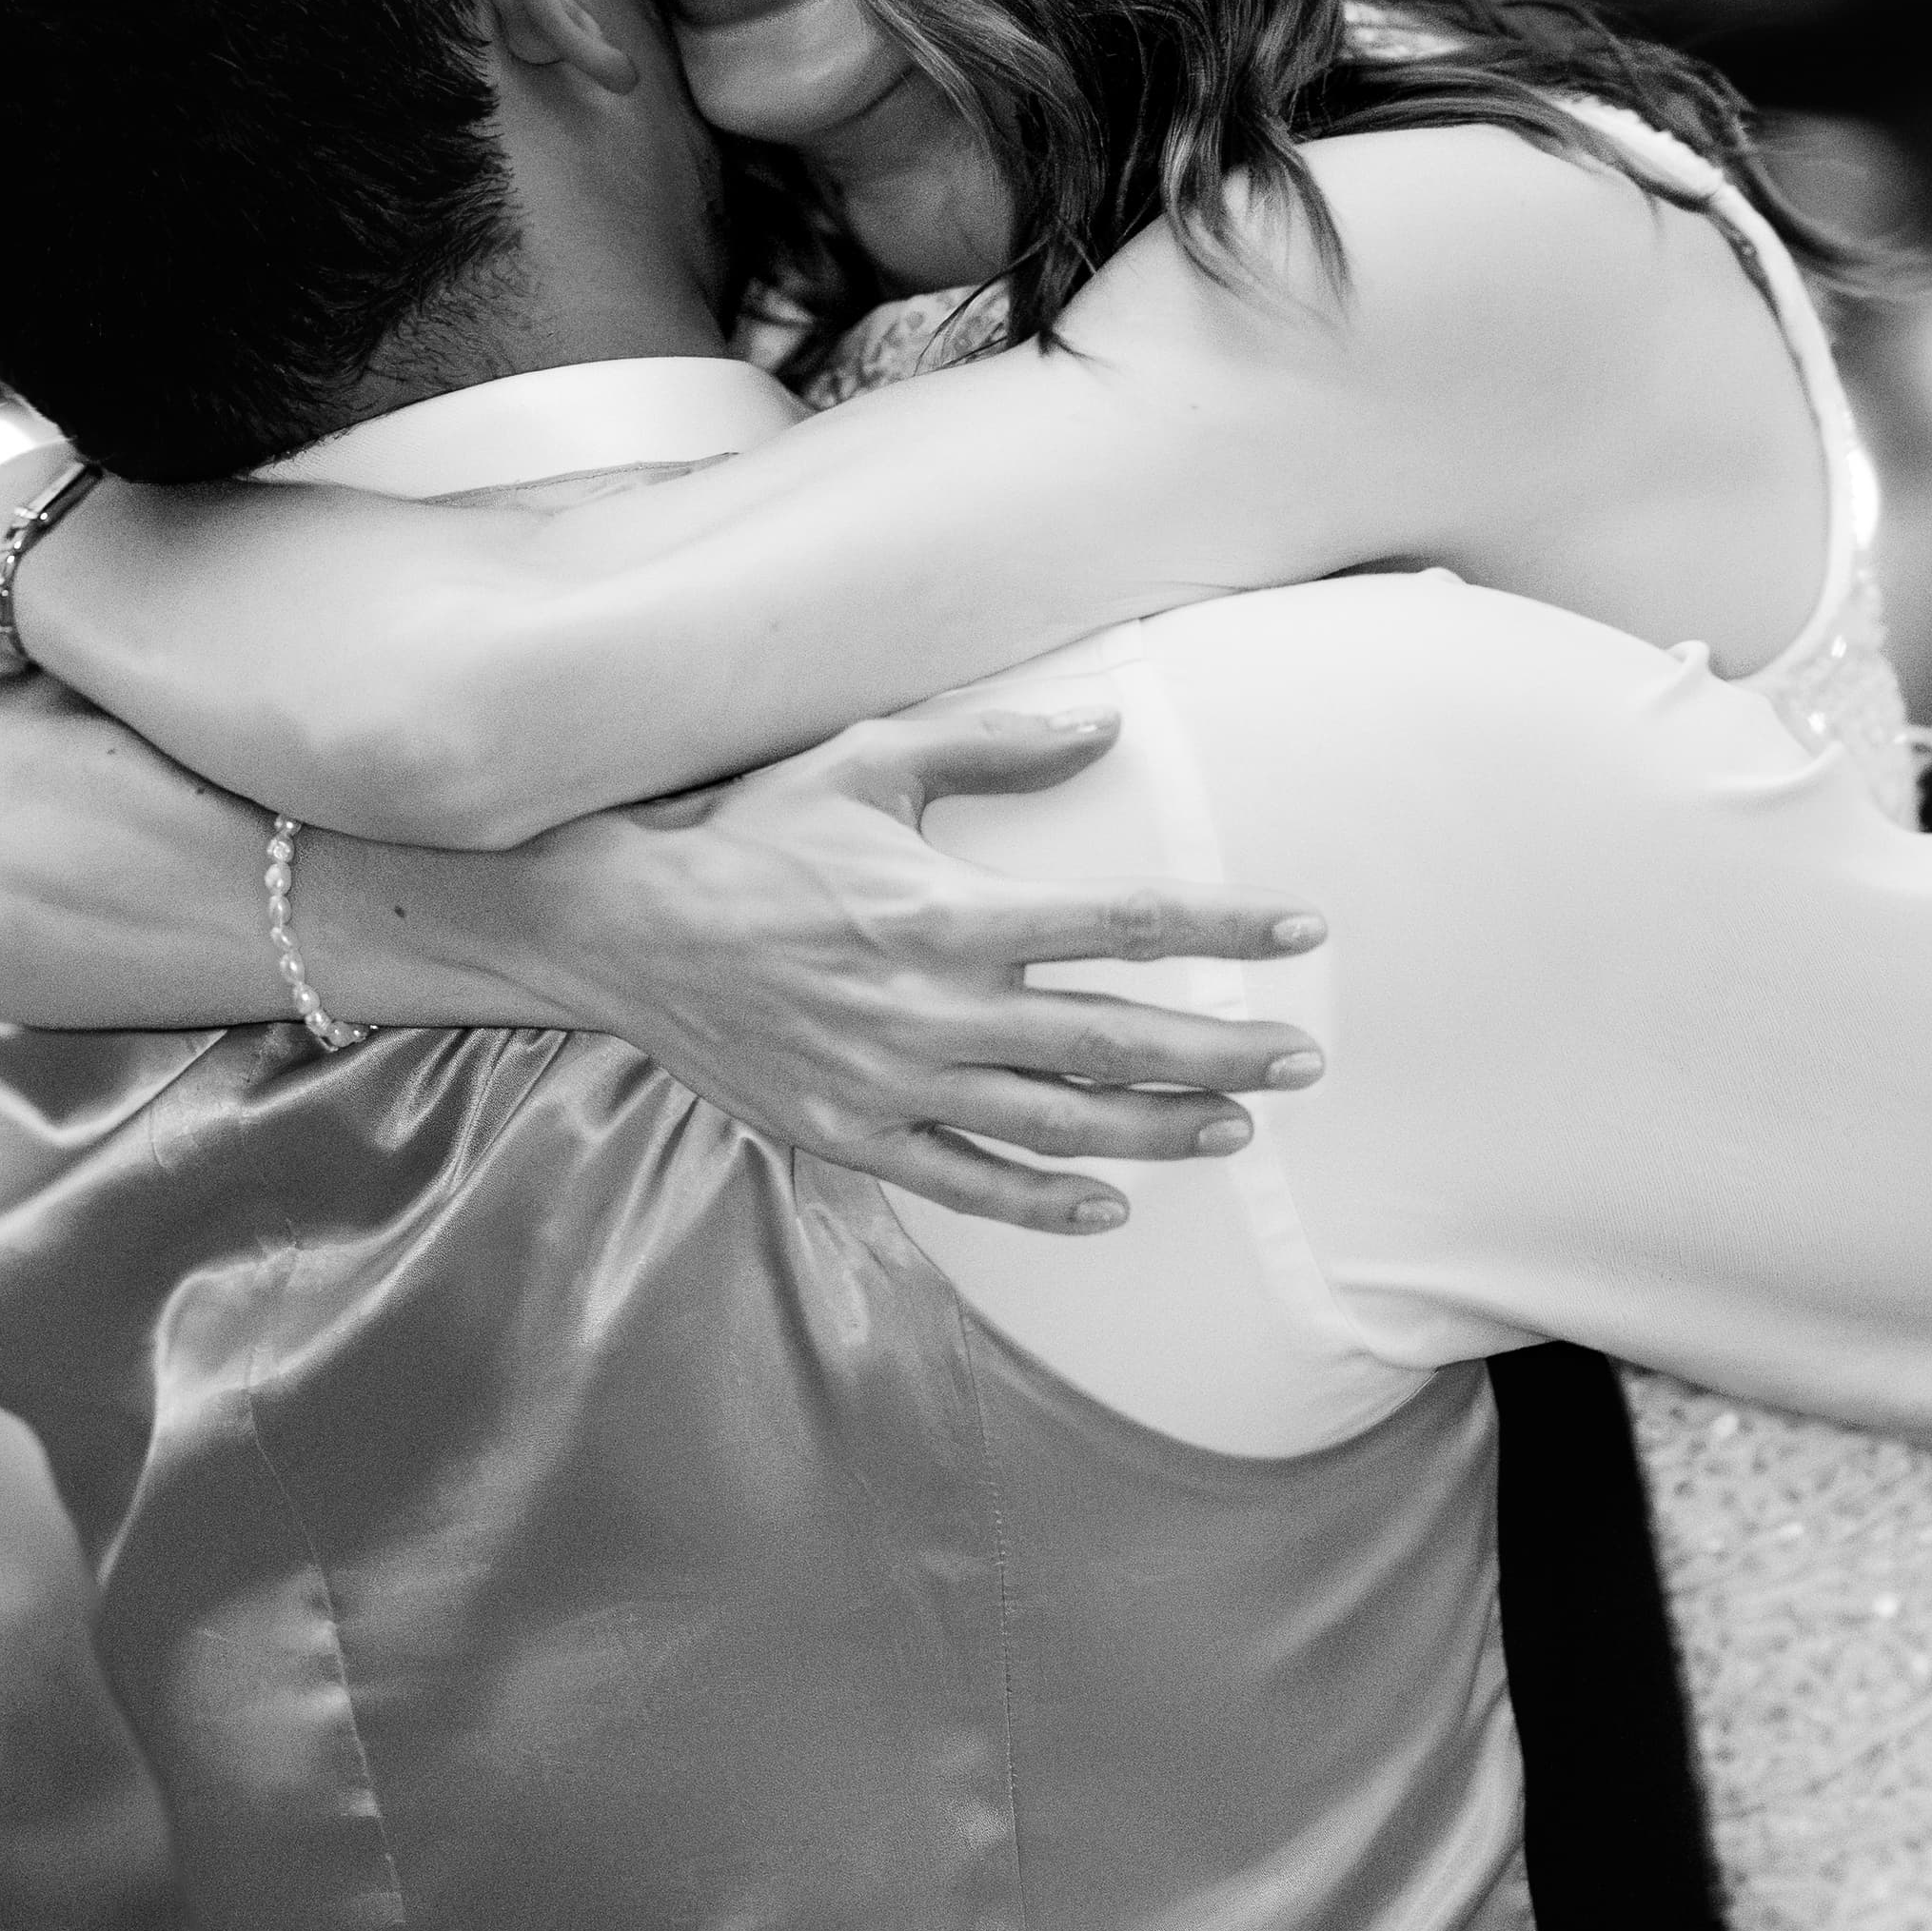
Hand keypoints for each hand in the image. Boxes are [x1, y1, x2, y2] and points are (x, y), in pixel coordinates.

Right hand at [508, 700, 1325, 1233]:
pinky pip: (965, 1183)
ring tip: (1237, 1128)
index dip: (1224, 929)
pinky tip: (1110, 1206)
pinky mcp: (851, 1133)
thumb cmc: (751, 833)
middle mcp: (934, 1009)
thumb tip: (1107, 724)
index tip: (1302, 929)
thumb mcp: (868, 759)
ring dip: (1158, 1132)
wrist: (623, 927)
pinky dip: (1043, 1202)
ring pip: (1056, 1126)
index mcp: (951, 913)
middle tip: (1308, 1057)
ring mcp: (893, 1083)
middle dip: (1224, 1052)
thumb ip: (994, 742)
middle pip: (1114, 1042)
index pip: (1124, 924)